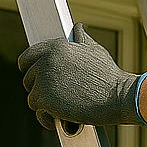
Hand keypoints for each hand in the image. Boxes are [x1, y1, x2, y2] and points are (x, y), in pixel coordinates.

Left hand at [19, 23, 146, 129]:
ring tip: (63, 107)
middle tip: (57, 96)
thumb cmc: (110, 75)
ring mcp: (44, 80)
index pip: (27, 57)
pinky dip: (48, 118)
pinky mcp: (44, 99)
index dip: (30, 69)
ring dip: (45, 104)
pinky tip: (62, 118)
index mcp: (56, 47)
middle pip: (28, 79)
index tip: (38, 78)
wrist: (119, 96)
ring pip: (32, 96)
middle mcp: (46, 61)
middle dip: (40, 89)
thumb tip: (77, 28)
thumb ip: (81, 39)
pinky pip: (38, 111)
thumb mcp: (95, 51)